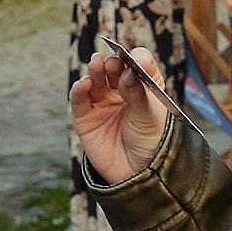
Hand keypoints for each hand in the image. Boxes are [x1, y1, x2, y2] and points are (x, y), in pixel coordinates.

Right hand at [70, 45, 169, 183]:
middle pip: (113, 69)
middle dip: (111, 62)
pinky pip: (79, 99)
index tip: (134, 57)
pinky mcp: (85, 118)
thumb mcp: (150, 114)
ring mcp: (102, 104)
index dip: (135, 58)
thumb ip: (138, 91)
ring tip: (97, 65)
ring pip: (95, 80)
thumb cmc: (152, 141)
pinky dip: (80, 89)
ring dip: (95, 70)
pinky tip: (85, 83)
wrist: (140, 173)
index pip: (137, 65)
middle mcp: (121, 91)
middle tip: (112, 61)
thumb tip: (129, 68)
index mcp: (142, 86)